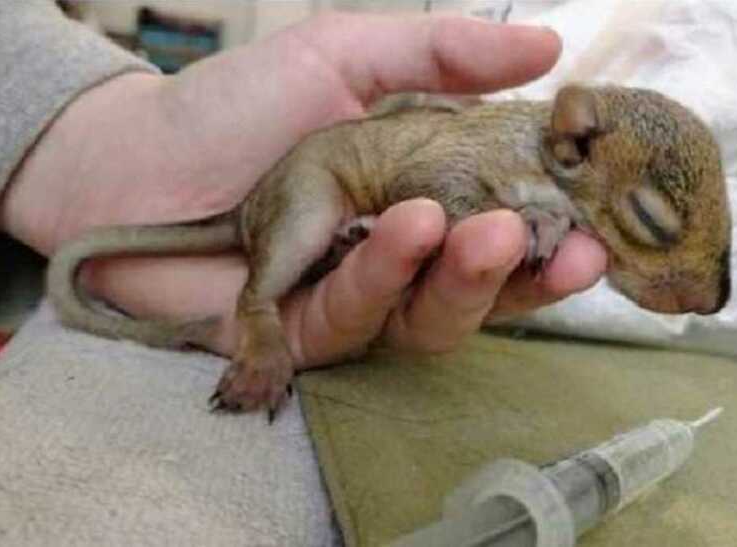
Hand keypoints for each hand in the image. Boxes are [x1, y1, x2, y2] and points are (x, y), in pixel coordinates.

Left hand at [0, 13, 606, 366]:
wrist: (132, 157)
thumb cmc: (236, 106)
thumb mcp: (346, 56)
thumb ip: (444, 54)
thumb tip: (552, 44)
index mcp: (423, 198)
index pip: (507, 225)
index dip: (557, 229)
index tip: (603, 219)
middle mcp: (399, 261)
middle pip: (484, 290)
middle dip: (528, 272)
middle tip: (567, 246)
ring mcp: (355, 303)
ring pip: (433, 319)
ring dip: (464, 276)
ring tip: (478, 228)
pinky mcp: (308, 338)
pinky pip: (361, 321)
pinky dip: (384, 275)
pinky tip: (404, 229)